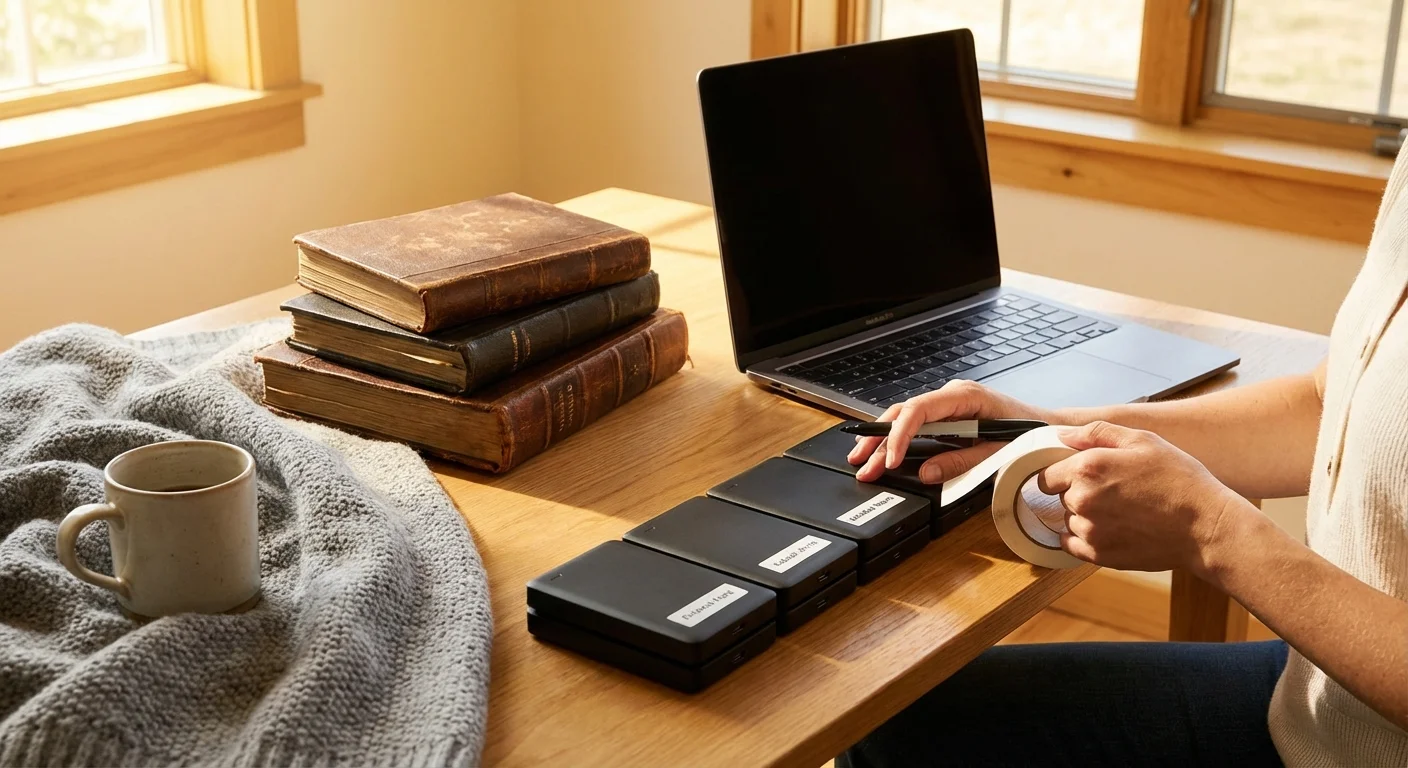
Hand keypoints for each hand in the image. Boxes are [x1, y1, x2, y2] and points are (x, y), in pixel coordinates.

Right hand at [848, 380, 1060, 483]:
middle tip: (859, 462)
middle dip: (878, 438)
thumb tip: (924, 472)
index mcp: (965, 396)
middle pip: (904, 412)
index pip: (919, 409)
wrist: (1051, 428)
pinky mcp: (950, 415)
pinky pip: (917, 424)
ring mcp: (949, 403)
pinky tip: (882, 451)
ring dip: (883, 439)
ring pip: (906, 417)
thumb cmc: (1031, 435)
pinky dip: (898, 438)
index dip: (899, 435)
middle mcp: (953, 394)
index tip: (889, 460)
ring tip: (861, 459)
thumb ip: (960, 463)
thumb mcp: (998, 452)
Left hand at [1038, 421, 1253, 573]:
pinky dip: (1084, 539)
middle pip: (1059, 497)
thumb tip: (1062, 435)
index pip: (1045, 475)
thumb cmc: (1179, 479)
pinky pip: (1073, 546)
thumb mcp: (1143, 441)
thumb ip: (1096, 433)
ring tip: (1120, 512)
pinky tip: (1111, 530)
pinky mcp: (1098, 556)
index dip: (1061, 473)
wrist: (1206, 526)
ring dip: (1084, 516)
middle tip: (1112, 491)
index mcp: (1087, 468)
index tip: (1078, 475)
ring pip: (1069, 521)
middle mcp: (1082, 500)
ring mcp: (1089, 531)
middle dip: (1077, 492)